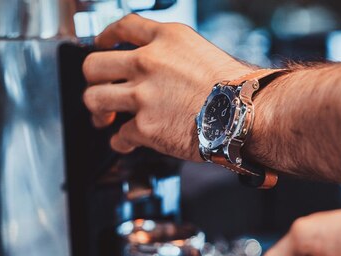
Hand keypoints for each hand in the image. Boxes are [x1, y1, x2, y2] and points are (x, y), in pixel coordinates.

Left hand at [82, 14, 251, 159]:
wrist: (247, 114)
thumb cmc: (234, 88)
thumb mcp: (200, 51)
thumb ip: (171, 55)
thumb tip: (153, 70)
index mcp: (165, 38)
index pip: (122, 28)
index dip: (105, 38)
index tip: (102, 45)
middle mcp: (148, 62)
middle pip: (94, 65)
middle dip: (93, 80)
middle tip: (100, 89)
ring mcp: (143, 96)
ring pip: (94, 99)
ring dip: (98, 112)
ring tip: (105, 119)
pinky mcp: (145, 128)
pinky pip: (119, 136)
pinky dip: (121, 142)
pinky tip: (127, 143)